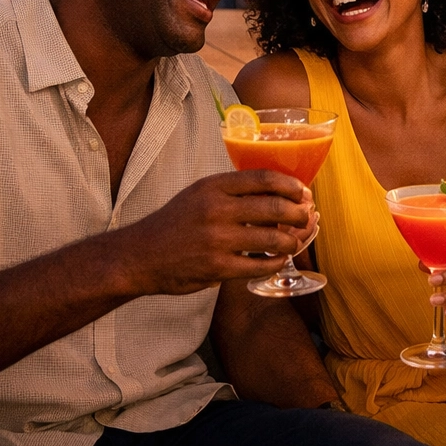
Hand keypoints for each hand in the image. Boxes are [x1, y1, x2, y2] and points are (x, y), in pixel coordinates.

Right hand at [120, 171, 314, 295]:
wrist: (139, 255)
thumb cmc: (176, 222)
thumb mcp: (200, 193)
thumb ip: (234, 191)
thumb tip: (281, 193)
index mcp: (214, 186)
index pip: (265, 178)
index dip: (291, 185)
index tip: (303, 192)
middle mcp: (216, 209)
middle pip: (275, 208)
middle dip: (299, 214)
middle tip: (306, 218)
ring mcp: (217, 240)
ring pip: (273, 238)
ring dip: (292, 241)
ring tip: (294, 242)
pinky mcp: (216, 267)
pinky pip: (260, 265)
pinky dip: (276, 262)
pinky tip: (279, 260)